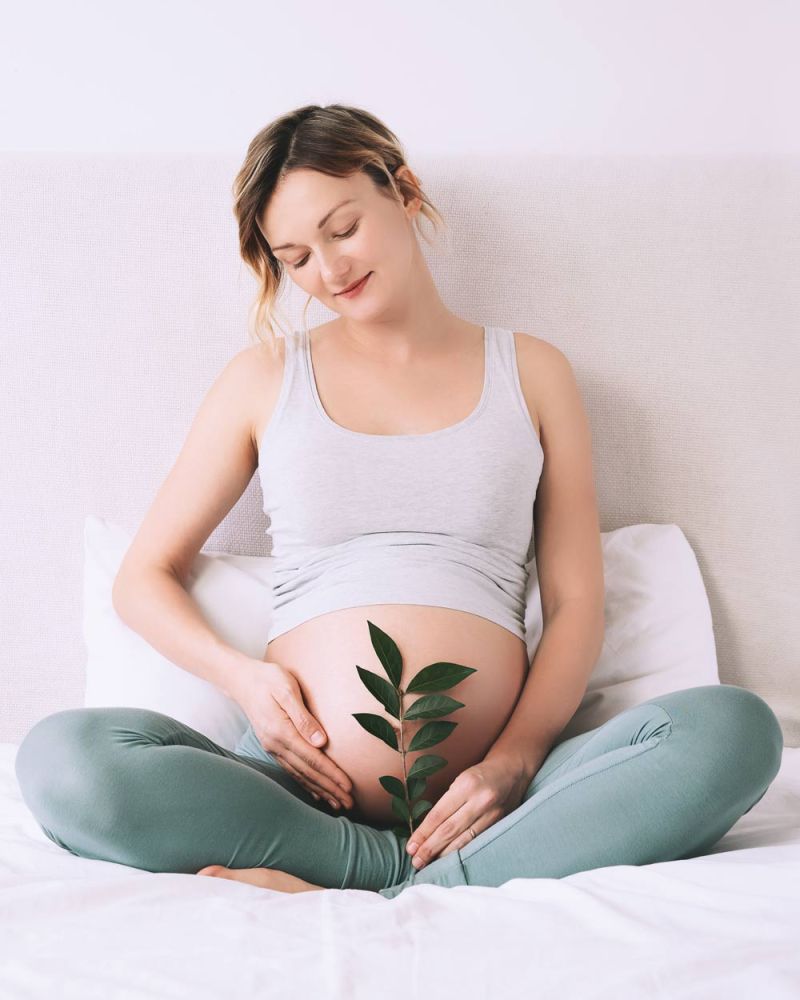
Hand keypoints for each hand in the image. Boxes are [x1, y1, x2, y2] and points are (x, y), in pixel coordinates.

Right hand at [231, 659, 353, 810]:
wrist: (241, 679)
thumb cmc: (267, 679)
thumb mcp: (287, 689)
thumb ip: (303, 717)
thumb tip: (321, 741)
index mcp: (281, 731)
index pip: (312, 759)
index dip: (331, 774)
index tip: (348, 787)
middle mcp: (275, 745)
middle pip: (307, 772)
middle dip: (329, 789)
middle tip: (349, 804)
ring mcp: (272, 747)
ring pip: (300, 775)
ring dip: (319, 790)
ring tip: (337, 803)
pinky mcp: (272, 746)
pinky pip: (291, 770)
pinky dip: (305, 783)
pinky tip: (315, 792)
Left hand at [405, 754, 531, 869]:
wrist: (512, 770)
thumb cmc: (479, 775)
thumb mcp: (460, 780)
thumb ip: (447, 802)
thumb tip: (425, 830)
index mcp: (466, 785)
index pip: (439, 814)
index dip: (423, 833)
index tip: (410, 847)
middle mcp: (480, 800)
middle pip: (450, 830)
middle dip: (430, 848)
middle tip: (415, 861)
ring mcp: (492, 814)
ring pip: (464, 840)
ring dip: (443, 855)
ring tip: (428, 864)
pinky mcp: (499, 824)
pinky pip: (476, 841)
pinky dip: (461, 852)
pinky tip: (449, 859)